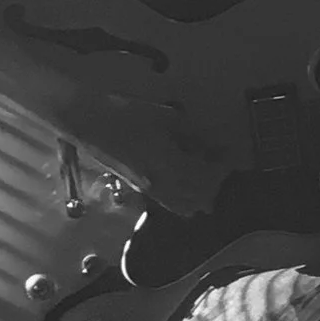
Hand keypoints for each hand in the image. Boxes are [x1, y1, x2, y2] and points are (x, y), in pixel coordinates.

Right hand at [67, 84, 224, 214]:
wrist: (89, 121)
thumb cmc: (128, 114)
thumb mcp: (168, 118)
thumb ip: (195, 136)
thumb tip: (214, 146)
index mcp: (169, 165)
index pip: (208, 177)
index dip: (223, 167)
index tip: (229, 154)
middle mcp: (160, 184)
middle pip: (200, 197)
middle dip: (215, 182)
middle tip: (221, 162)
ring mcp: (148, 190)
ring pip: (185, 206)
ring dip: (201, 194)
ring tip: (206, 173)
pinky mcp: (139, 189)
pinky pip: (170, 204)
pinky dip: (186, 199)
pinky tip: (187, 182)